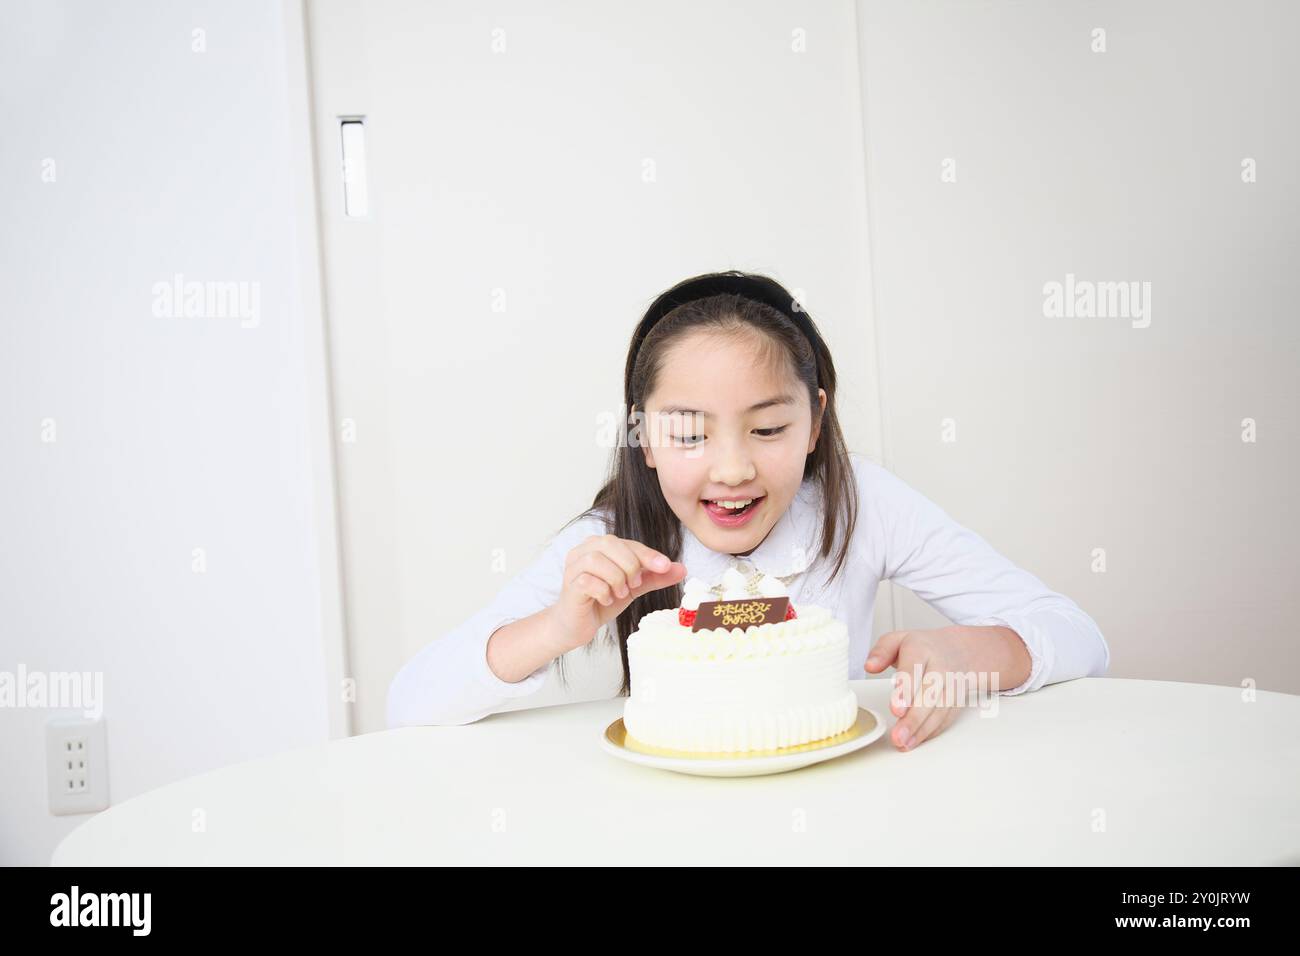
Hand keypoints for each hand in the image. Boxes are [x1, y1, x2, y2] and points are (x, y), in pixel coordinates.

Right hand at [552, 534, 686, 651]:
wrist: (578, 625)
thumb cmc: (603, 601)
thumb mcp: (634, 587)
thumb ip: (654, 577)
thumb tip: (681, 569)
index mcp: (600, 546)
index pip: (627, 542)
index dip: (647, 554)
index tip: (665, 566)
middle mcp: (583, 551)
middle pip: (610, 543)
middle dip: (629, 565)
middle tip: (635, 585)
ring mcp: (573, 567)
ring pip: (597, 560)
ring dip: (616, 579)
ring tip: (620, 594)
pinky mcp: (570, 585)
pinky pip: (588, 581)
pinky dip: (603, 592)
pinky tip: (607, 600)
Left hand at [863, 625, 1029, 750]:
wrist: (959, 651)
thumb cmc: (922, 647)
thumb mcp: (898, 639)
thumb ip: (881, 651)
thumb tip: (870, 665)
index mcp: (922, 649)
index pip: (914, 670)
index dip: (906, 690)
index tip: (896, 709)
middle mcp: (940, 668)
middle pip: (928, 695)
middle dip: (913, 718)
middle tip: (898, 736)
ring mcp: (951, 686)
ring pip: (938, 710)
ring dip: (921, 730)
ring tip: (903, 743)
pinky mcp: (956, 701)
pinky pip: (945, 719)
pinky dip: (930, 732)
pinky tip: (915, 741)